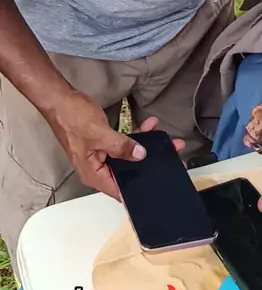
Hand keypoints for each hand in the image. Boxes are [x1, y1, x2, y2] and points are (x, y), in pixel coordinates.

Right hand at [44, 90, 183, 198]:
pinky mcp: (104, 143)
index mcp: (93, 174)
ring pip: (129, 155)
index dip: (140, 187)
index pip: (120, 190)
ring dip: (146, 145)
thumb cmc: (72, 119)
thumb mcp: (101, 135)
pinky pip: (124, 143)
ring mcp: (101, 155)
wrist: (60, 99)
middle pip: (128, 171)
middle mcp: (98, 168)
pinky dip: (137, 135)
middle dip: (150, 162)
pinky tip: (150, 125)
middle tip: (172, 154)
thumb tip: (141, 155)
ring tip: (165, 138)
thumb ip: (122, 147)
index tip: (160, 182)